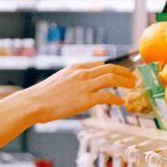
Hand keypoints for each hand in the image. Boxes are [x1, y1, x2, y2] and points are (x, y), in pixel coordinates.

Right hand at [18, 61, 136, 123]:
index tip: (119, 71)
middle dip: (124, 72)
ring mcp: (85, 85)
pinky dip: (117, 99)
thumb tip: (75, 89)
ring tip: (133, 86)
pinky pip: (108, 97)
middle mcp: (82, 73)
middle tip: (133, 77)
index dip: (112, 67)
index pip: (99, 64)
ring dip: (125, 82)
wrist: (34, 102)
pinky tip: (122, 103)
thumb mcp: (57, 81)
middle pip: (110, 68)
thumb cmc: (41, 96)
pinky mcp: (86, 99)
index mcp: (75, 67)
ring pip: (112, 79)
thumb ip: (70, 81)